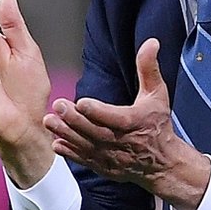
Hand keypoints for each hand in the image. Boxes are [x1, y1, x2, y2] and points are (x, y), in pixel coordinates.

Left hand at [44, 38, 210, 209]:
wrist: (161, 162)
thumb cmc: (157, 124)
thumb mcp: (157, 94)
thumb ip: (149, 68)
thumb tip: (151, 43)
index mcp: (135, 123)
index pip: (114, 117)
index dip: (98, 111)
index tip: (81, 102)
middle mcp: (122, 142)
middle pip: (96, 132)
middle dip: (75, 120)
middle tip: (57, 106)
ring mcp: (112, 157)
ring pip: (87, 146)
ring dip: (67, 134)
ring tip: (49, 121)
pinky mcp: (104, 166)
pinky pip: (85, 160)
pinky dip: (70, 153)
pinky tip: (56, 143)